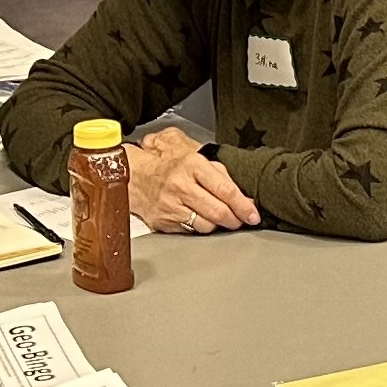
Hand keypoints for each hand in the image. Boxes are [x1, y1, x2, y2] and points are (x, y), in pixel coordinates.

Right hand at [125, 128, 260, 234]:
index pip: (225, 189)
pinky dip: (200, 227)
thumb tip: (243, 196)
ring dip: (218, 225)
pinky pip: (190, 231)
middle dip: (235, 219)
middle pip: (218, 211)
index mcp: (191, 164)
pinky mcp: (163, 221)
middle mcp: (180, 185)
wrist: (133, 175)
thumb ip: (220, 172)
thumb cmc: (167, 164)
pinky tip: (201, 219)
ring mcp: (170, 205)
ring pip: (206, 225)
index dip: (243, 205)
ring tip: (220, 218)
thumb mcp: (194, 155)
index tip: (253, 214)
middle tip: (241, 220)